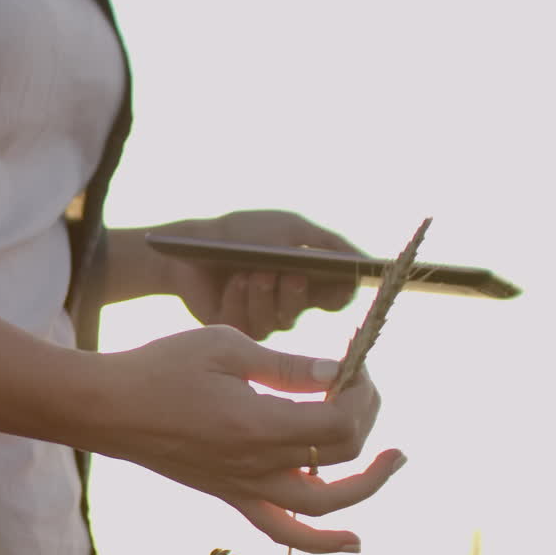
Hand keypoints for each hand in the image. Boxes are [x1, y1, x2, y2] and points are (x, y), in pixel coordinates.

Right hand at [88, 325, 403, 552]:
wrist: (110, 407)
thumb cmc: (161, 368)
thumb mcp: (224, 346)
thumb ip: (285, 364)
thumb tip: (337, 370)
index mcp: (257, 423)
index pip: (338, 418)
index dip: (359, 390)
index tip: (351, 363)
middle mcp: (255, 464)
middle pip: (340, 455)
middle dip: (365, 418)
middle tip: (361, 387)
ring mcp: (243, 486)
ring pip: (323, 505)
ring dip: (367, 485)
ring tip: (392, 460)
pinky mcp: (230, 494)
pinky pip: (283, 531)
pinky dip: (322, 541)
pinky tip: (352, 540)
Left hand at [153, 210, 363, 339]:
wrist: (191, 244)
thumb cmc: (242, 233)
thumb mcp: (289, 228)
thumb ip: (328, 243)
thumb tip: (364, 262)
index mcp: (304, 279)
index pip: (335, 298)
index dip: (339, 294)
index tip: (338, 282)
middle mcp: (284, 303)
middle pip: (303, 311)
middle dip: (295, 293)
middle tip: (289, 274)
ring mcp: (259, 317)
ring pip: (277, 321)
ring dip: (265, 294)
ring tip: (254, 272)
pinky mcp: (233, 326)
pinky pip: (246, 324)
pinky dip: (241, 299)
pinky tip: (235, 281)